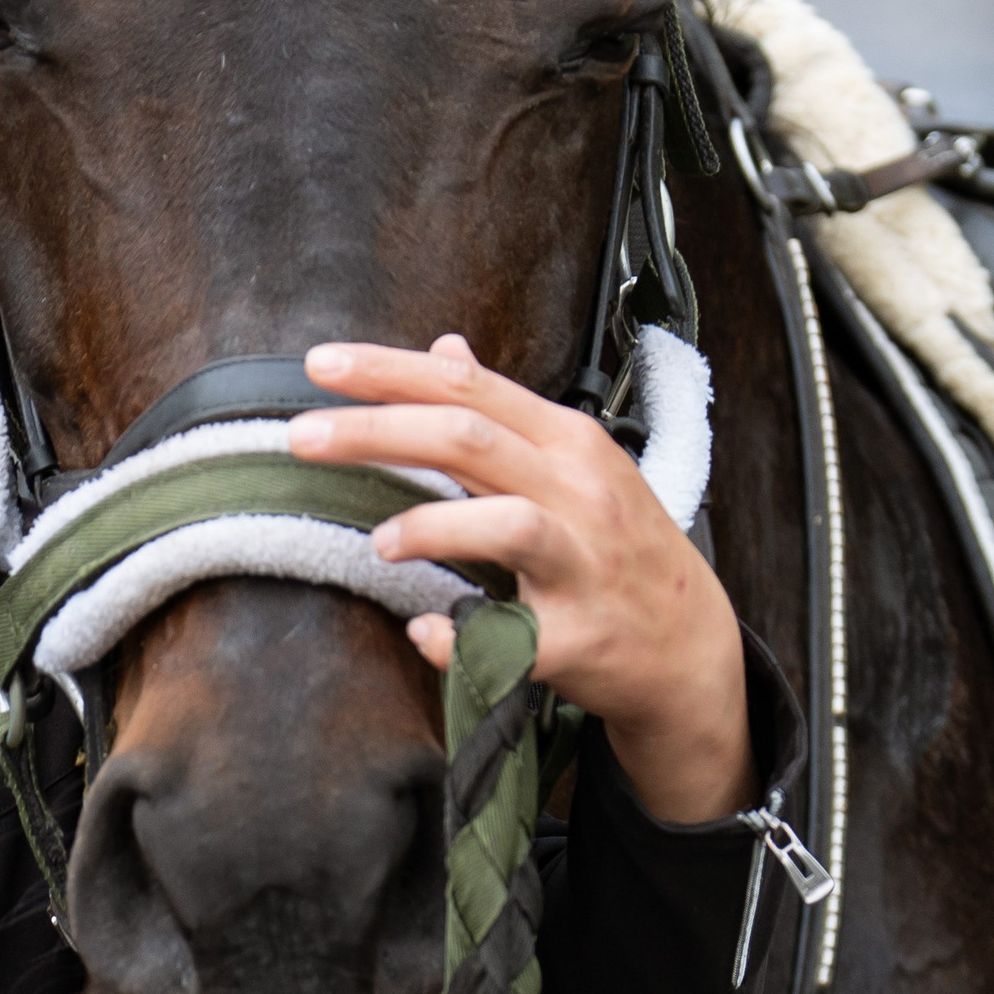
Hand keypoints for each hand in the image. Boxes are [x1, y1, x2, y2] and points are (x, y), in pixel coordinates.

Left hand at [290, 334, 754, 823]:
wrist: (691, 645)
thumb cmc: (618, 548)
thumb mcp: (574, 463)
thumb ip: (501, 412)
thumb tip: (444, 348)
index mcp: (568, 442)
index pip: (469, 387)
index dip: (390, 372)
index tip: (319, 364)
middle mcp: (581, 492)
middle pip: (469, 440)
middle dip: (377, 432)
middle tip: (301, 436)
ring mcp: (585, 565)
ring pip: (506, 523)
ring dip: (431, 527)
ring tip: (381, 541)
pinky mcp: (582, 637)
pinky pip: (514, 638)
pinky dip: (463, 636)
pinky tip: (426, 632)